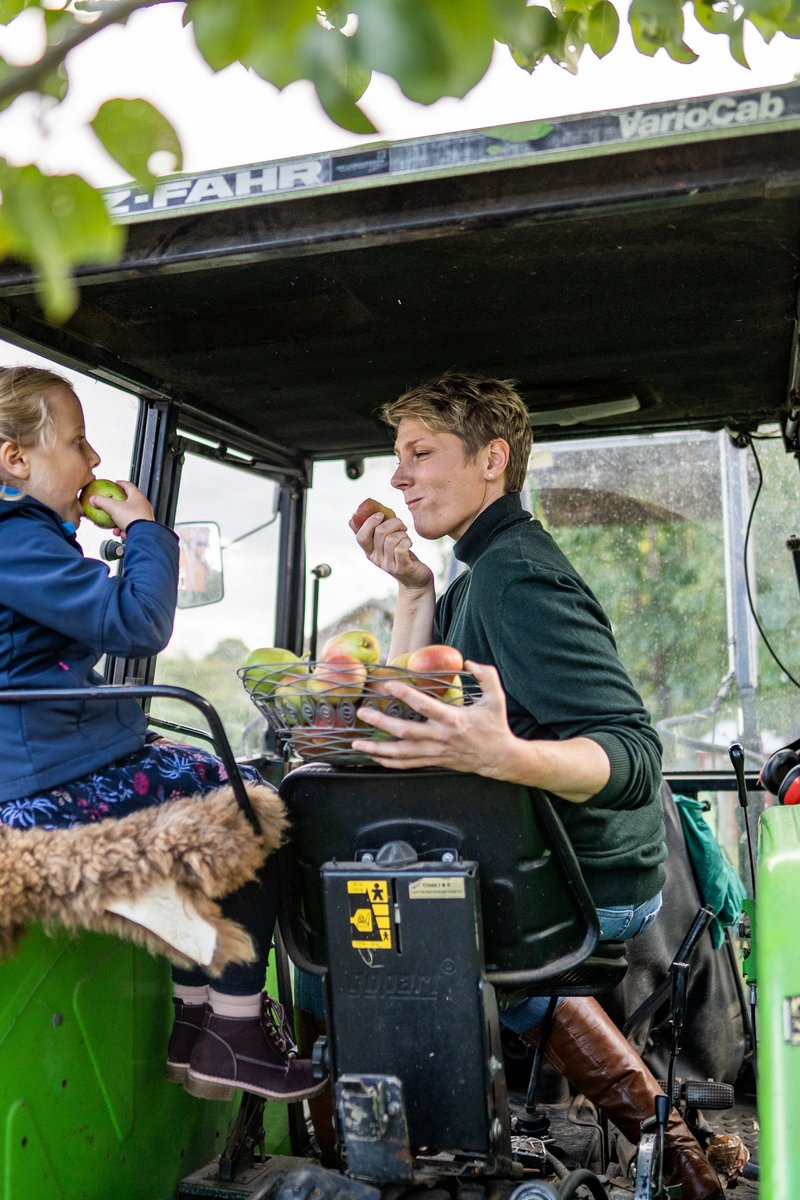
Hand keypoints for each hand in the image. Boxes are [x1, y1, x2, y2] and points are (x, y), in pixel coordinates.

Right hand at [89, 480, 154, 533]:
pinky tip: (120, 533)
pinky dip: (124, 529)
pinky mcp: (144, 527)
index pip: (129, 485)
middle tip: (111, 507)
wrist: (143, 535)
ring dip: (119, 520)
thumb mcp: (113, 507)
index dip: (121, 483)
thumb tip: (94, 499)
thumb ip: (101, 501)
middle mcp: (143, 505)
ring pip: (129, 516)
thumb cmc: (132, 518)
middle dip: (118, 505)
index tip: (116, 483)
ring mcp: (144, 516)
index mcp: (137, 496)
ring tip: (114, 525)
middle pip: (128, 502)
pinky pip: (131, 526)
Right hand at [349, 510, 432, 591]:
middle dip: (394, 523)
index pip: (361, 537)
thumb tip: (352, 518)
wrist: (415, 579)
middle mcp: (376, 559)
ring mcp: (388, 565)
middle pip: (380, 532)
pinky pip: (401, 548)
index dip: (369, 523)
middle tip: (401, 526)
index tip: (380, 515)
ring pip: (392, 539)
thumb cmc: (400, 556)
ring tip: (406, 537)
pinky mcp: (401, 568)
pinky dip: (407, 541)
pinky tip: (409, 543)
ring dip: (402, 533)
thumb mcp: (384, 545)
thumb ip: (372, 532)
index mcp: (369, 552)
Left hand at [352, 660, 516, 776]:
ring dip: (377, 748)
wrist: (500, 758)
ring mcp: (435, 752)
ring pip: (402, 753)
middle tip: (362, 713)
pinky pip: (407, 764)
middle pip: (406, 732)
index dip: (407, 695)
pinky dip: (388, 762)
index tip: (389, 685)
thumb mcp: (497, 697)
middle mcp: (441, 737)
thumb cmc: (495, 725)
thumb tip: (469, 662)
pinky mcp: (434, 761)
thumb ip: (486, 676)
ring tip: (356, 742)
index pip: (426, 706)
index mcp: (454, 720)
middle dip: (381, 723)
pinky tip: (374, 756)